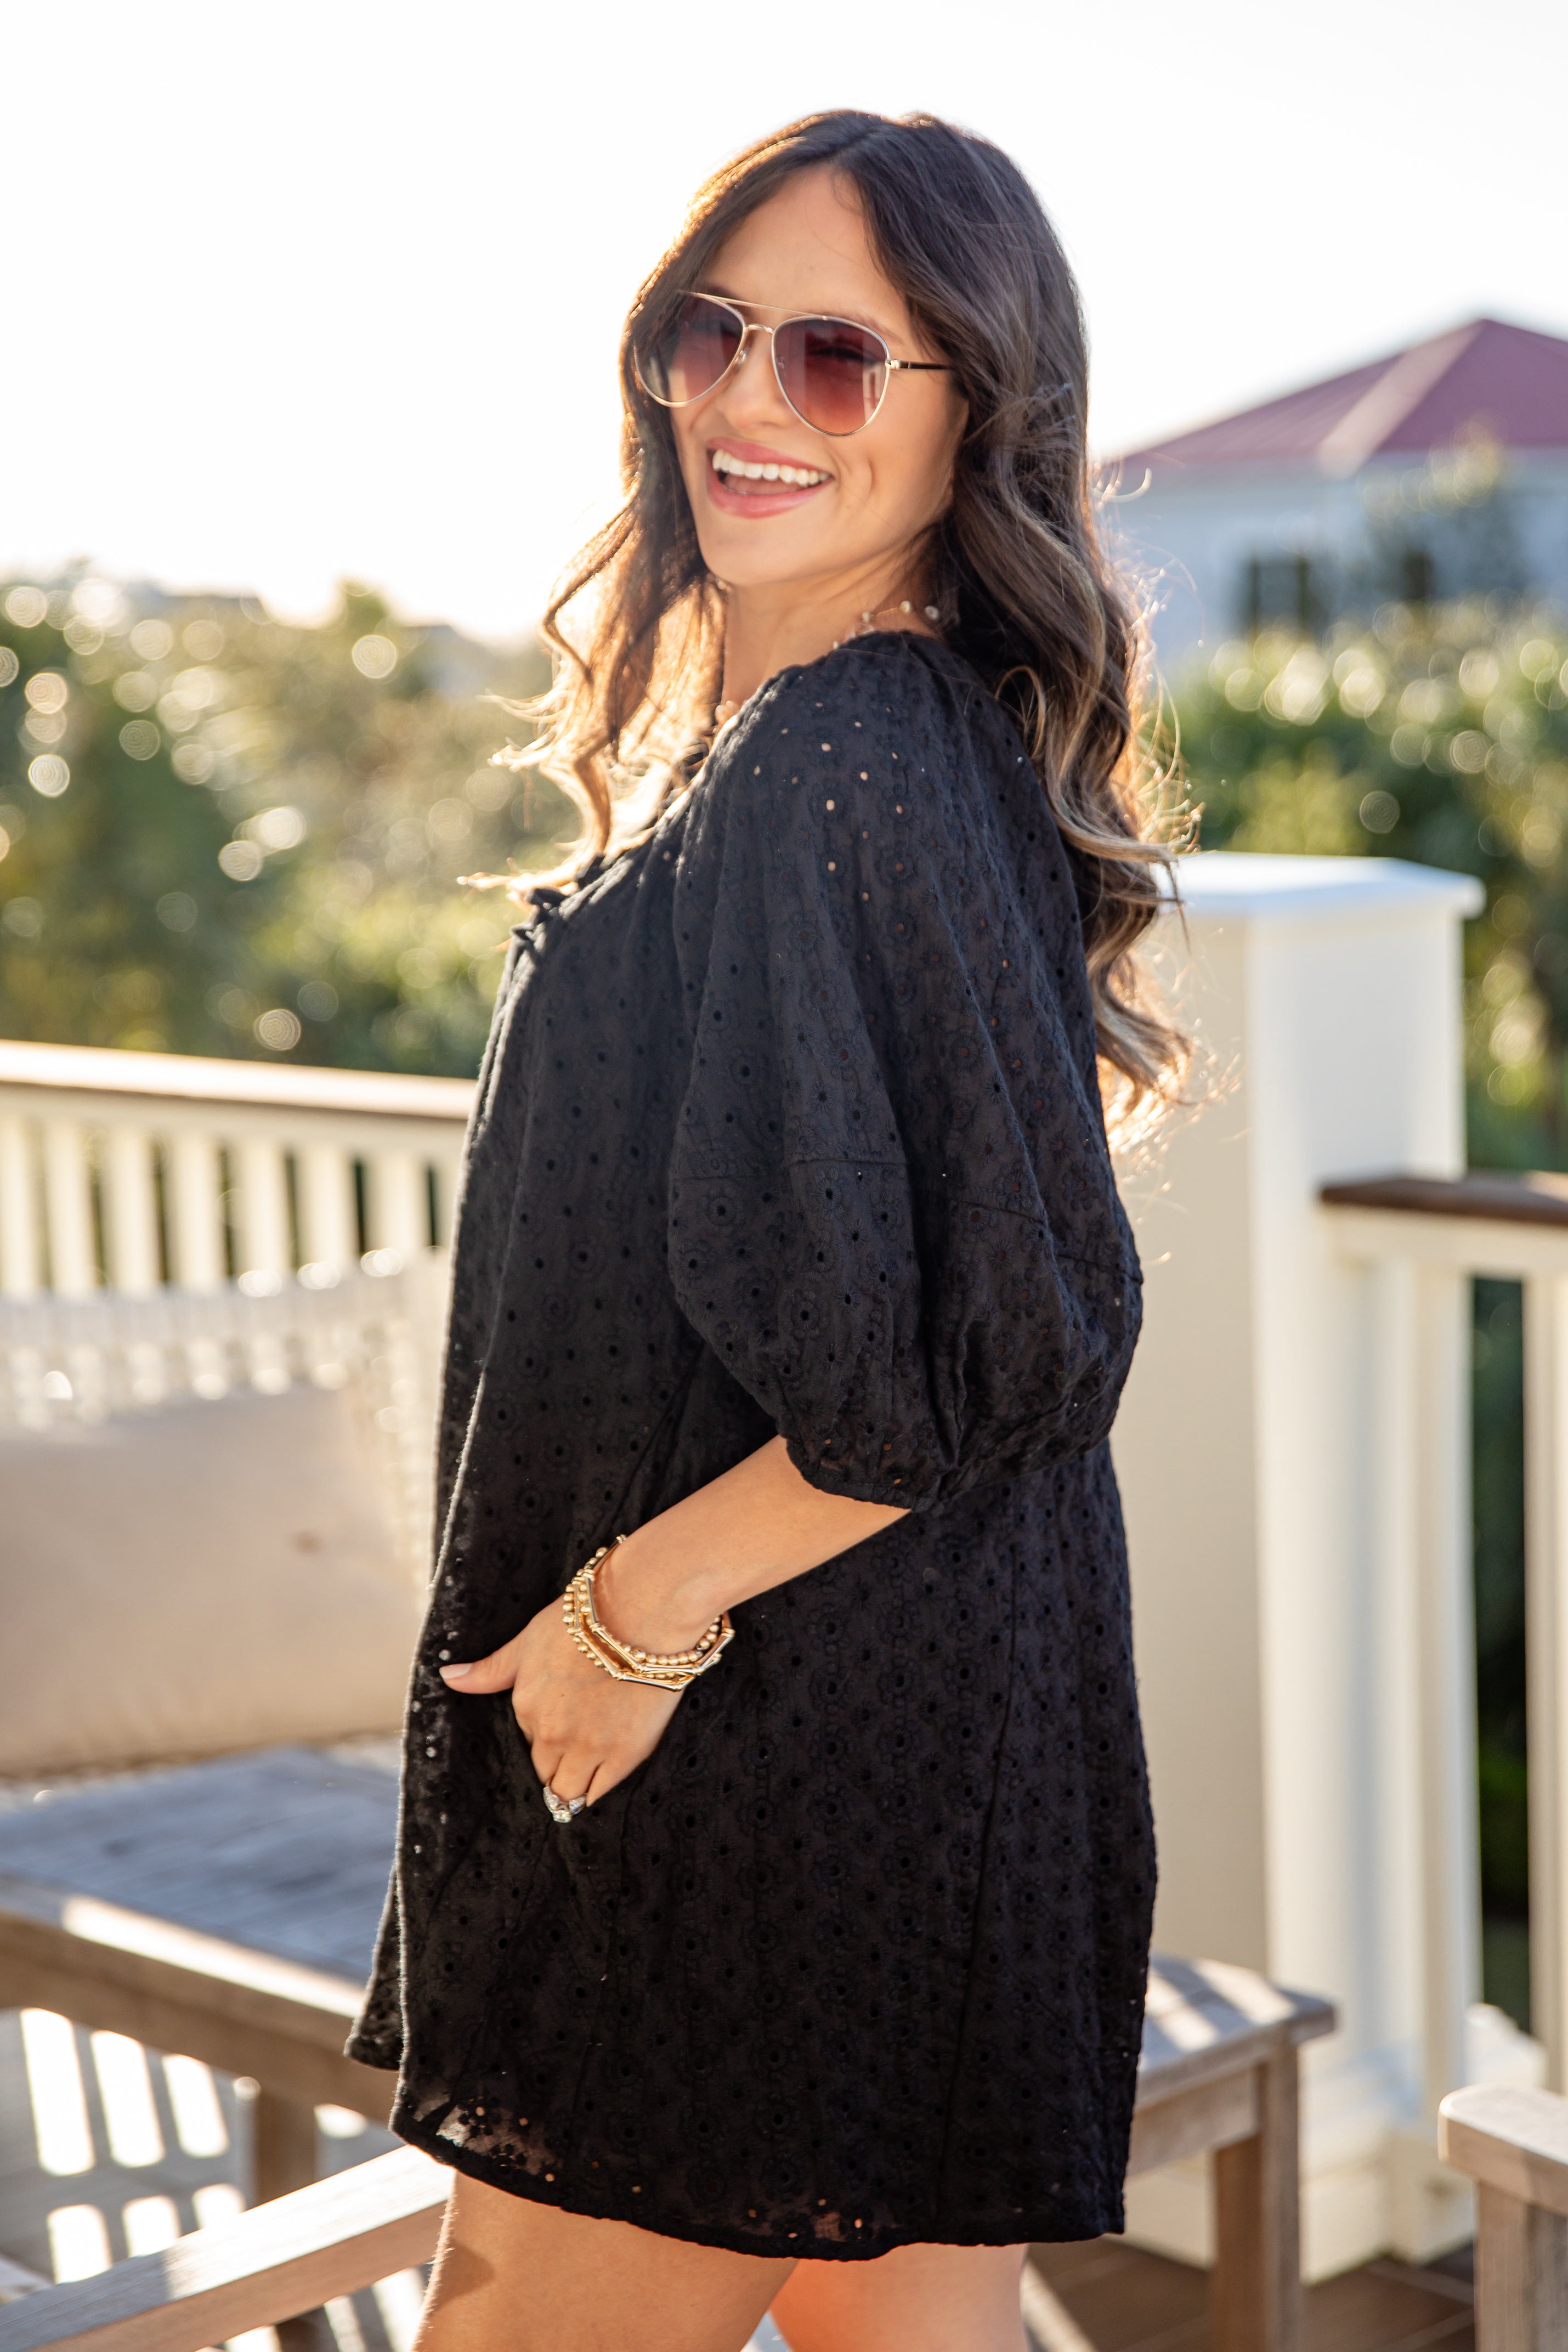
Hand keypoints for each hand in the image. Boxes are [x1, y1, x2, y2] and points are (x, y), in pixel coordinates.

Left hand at [438, 1600, 679, 1807]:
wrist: (638, 1614)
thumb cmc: (584, 1620)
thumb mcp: (528, 1641)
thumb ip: (491, 1670)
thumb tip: (448, 1677)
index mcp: (526, 1708)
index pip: (527, 1741)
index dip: (543, 1736)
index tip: (562, 1726)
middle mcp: (552, 1734)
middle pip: (545, 1773)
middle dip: (555, 1767)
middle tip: (574, 1754)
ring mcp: (589, 1748)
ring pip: (569, 1792)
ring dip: (573, 1788)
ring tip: (585, 1776)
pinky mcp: (625, 1754)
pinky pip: (600, 1792)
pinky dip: (598, 1791)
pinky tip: (602, 1782)